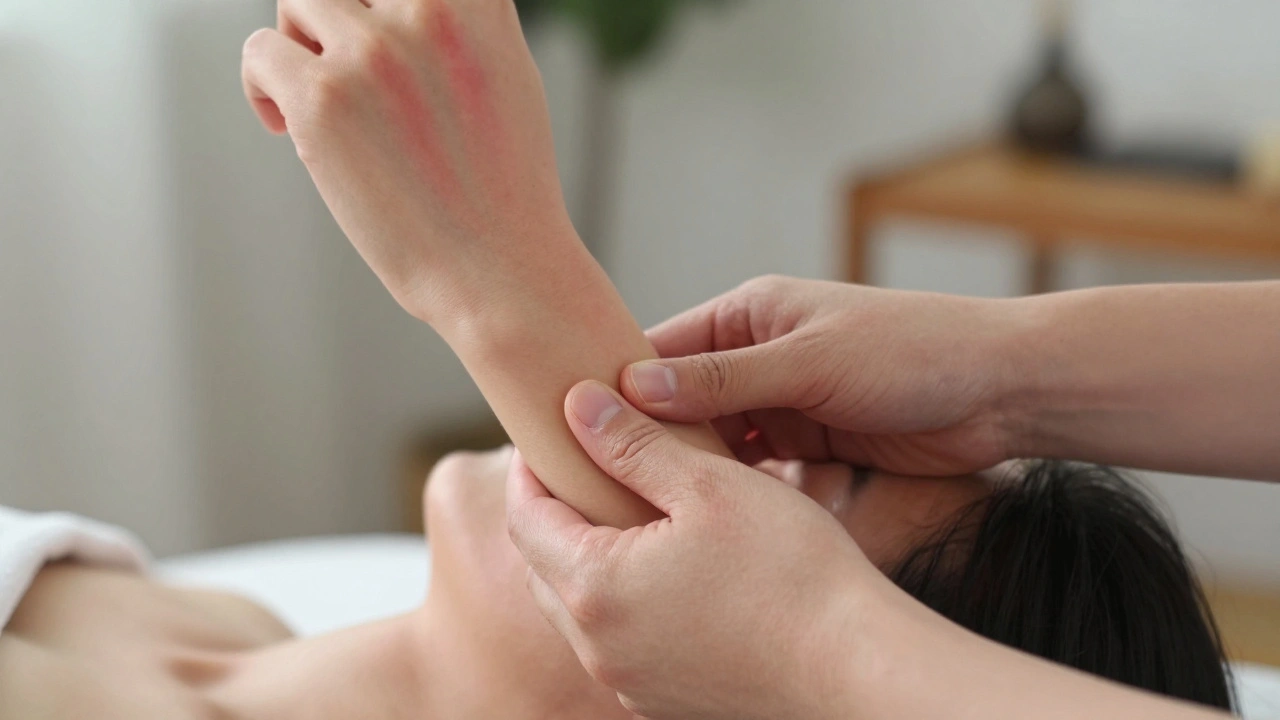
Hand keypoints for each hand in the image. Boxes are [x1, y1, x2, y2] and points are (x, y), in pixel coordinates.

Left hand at [241, 0, 574, 321]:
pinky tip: (286, 126)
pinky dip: (263, 86)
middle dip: (337, 12)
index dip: (378, 5)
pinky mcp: (322, 98)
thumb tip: (389, 9)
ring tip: (318, 100)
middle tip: (338, 61)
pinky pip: (260, 52)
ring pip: (298, 1)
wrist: (499, 269)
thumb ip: (460, 25)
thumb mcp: (506, 76)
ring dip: (299, 42)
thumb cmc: (502, 188)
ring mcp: (372, 51)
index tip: (371, 31)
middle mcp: (427, 8)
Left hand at [506, 380, 881, 719]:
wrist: (857, 670)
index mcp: (594, 589)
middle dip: (555, 513)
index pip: (525, 519)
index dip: (531, 468)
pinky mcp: (666, 701)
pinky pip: (621, 642)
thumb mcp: (710, 486)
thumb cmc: (792, 572)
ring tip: (628, 511)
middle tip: (585, 465)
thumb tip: (577, 404)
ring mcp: (631, 682)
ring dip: (589, 558)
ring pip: (581, 609)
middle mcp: (599, 647)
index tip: (552, 432)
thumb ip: (634, 444)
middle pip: (545, 566)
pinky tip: (667, 571)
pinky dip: (624, 601)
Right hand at [618, 275, 1027, 476]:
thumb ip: (724, 380)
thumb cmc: (912, 351)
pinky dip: (730, 486)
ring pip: (713, 438)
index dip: (616, 384)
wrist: (1000, 390)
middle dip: (646, 434)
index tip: (570, 423)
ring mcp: (782, 400)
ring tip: (637, 504)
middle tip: (594, 479)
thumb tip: (633, 388)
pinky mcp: (809, 441)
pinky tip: (700, 513)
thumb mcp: (809, 361)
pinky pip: (752, 465)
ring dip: (687, 466)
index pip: (662, 348)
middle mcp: (757, 354)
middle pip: (679, 398)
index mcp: (750, 312)